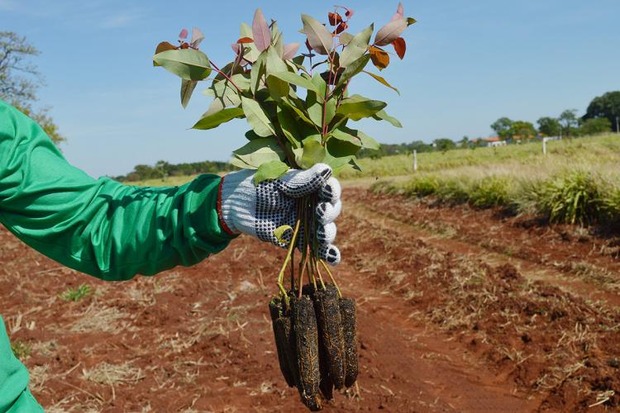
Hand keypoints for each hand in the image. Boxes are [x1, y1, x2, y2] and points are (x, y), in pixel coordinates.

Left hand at [217, 163, 340, 264]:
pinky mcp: (298, 239)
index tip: (327, 192)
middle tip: (320, 212)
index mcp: (310, 185)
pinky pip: (317, 248)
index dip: (333, 191)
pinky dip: (328, 254)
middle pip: (332, 209)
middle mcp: (312, 203)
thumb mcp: (279, 181)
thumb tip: (326, 170)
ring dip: (329, 232)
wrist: (237, 205)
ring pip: (327, 229)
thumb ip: (302, 180)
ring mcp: (306, 222)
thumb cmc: (257, 185)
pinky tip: (333, 258)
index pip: (329, 188)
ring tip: (322, 234)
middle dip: (329, 212)